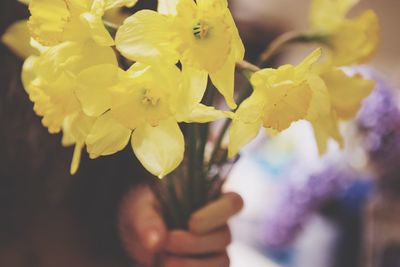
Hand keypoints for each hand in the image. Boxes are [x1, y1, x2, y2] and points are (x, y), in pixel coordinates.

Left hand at [118, 185, 242, 266]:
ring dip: (190, 265)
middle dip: (193, 244)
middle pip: (224, 237)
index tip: (192, 223)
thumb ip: (147, 220)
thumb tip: (156, 242)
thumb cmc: (144, 211)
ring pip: (220, 262)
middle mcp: (219, 226)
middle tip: (166, 243)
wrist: (135, 234)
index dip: (218, 214)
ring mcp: (216, 251)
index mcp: (211, 199)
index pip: (233, 203)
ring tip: (161, 261)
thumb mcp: (139, 208)